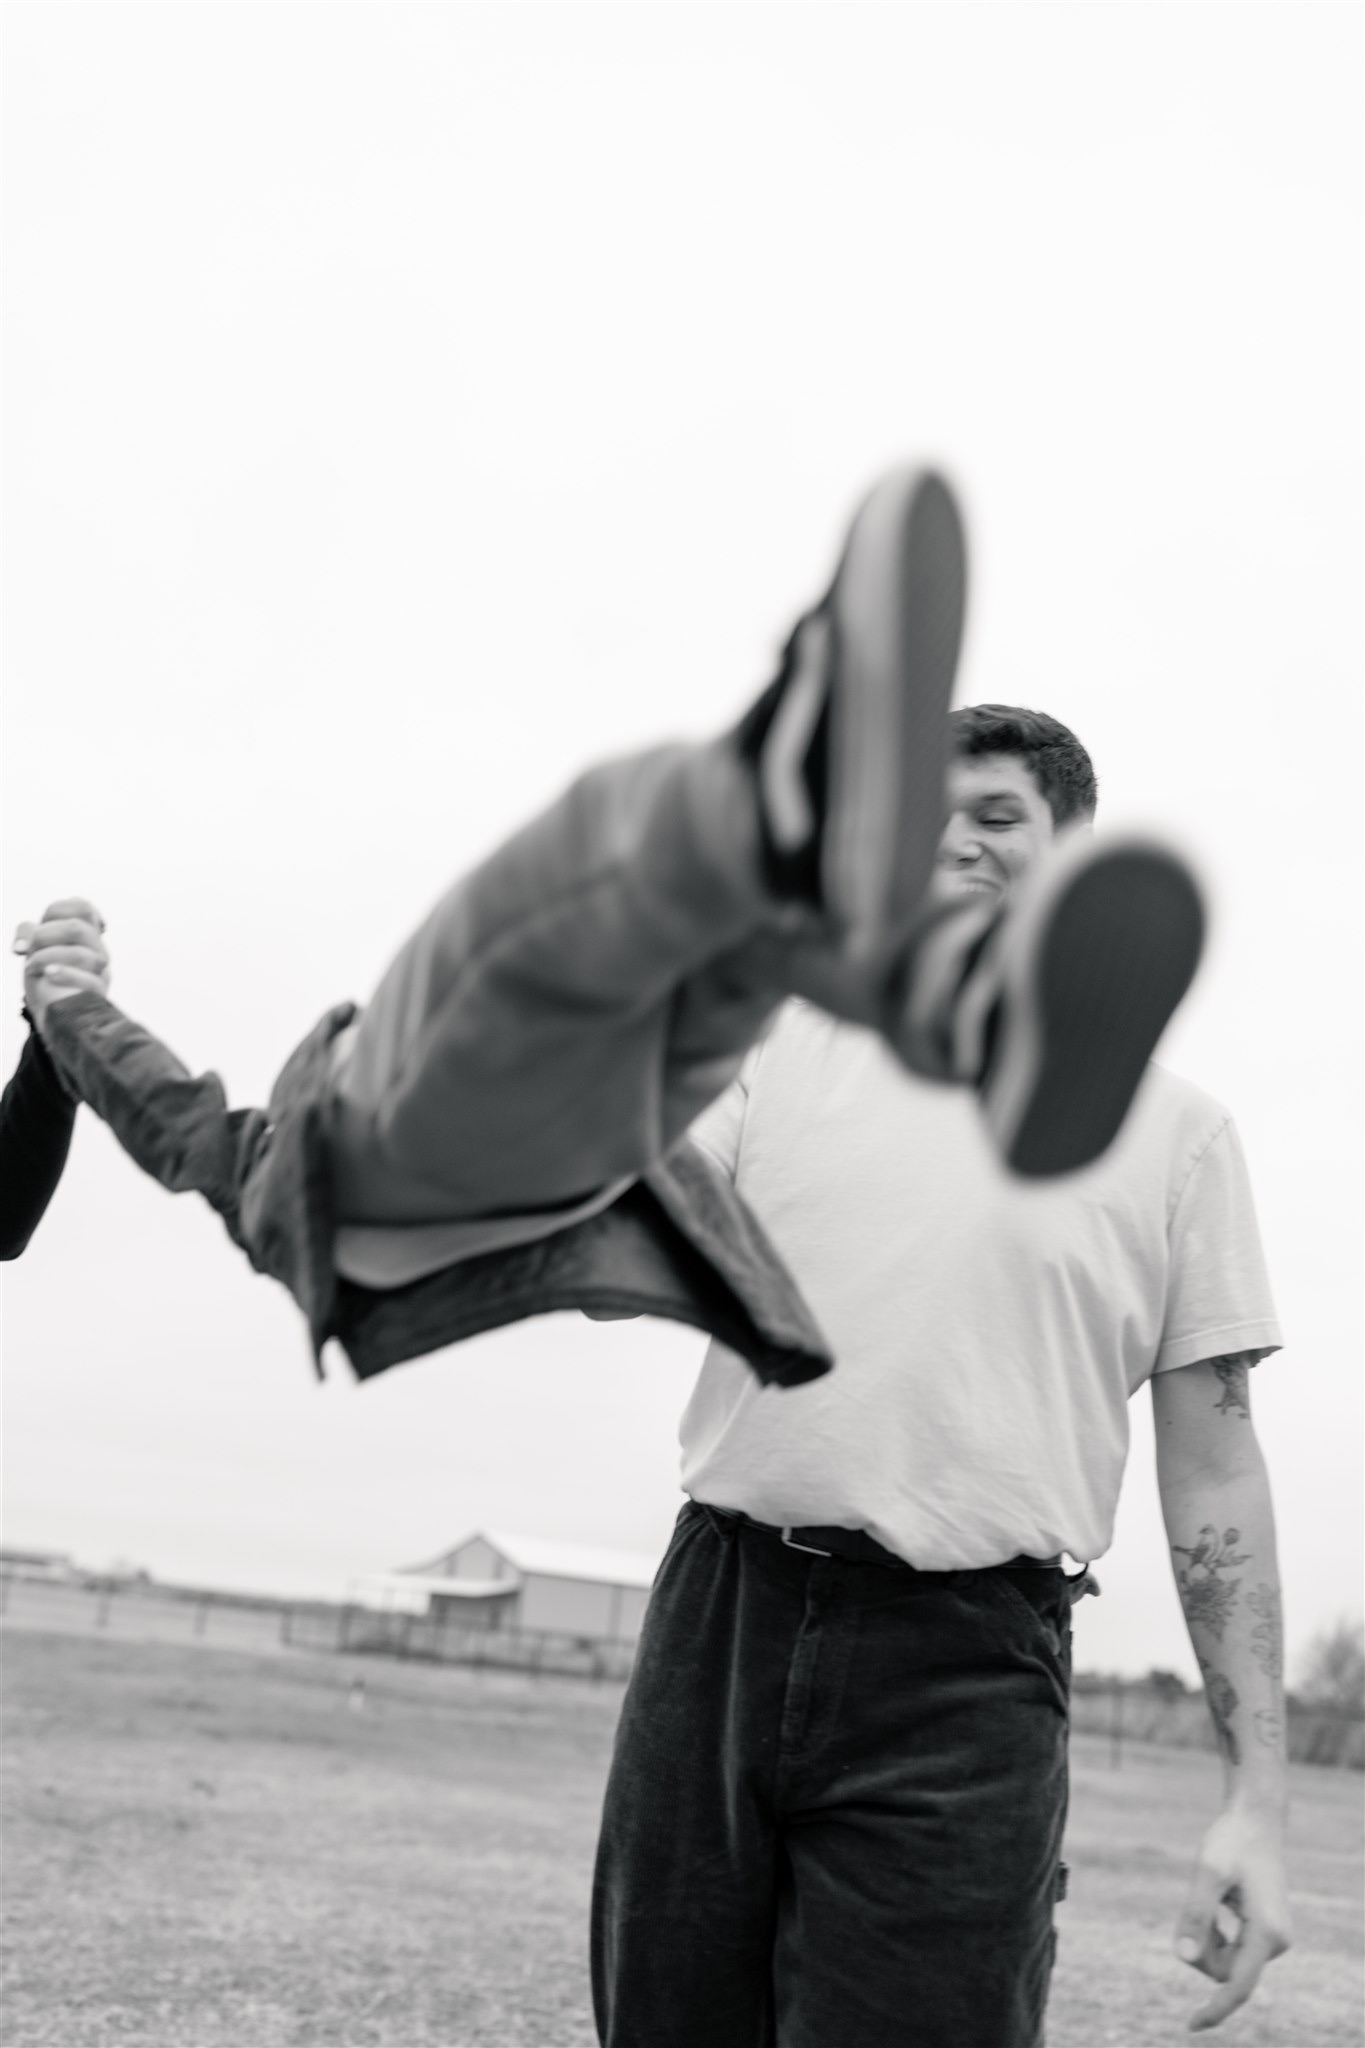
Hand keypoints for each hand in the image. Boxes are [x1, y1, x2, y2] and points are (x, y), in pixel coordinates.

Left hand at [12, 898, 110, 1031]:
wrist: (57, 1018)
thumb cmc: (48, 982)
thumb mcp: (37, 952)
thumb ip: (30, 935)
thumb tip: (22, 945)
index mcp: (87, 936)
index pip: (83, 907)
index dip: (57, 911)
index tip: (40, 927)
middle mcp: (97, 951)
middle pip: (78, 928)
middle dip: (45, 935)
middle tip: (31, 949)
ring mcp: (99, 973)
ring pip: (81, 954)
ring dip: (47, 957)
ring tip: (31, 967)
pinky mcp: (96, 993)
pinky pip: (88, 981)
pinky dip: (65, 974)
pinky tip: (48, 974)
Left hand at [1175, 1803, 1291, 2030]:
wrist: (1256, 1818)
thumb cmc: (1232, 1841)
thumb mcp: (1208, 1872)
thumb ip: (1195, 1915)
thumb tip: (1182, 1956)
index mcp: (1267, 1932)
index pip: (1238, 1985)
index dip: (1215, 2009)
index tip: (1191, 2025)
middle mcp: (1276, 1941)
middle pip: (1224, 1970)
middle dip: (1200, 1947)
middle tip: (1194, 1906)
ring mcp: (1272, 1937)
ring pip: (1226, 1960)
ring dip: (1207, 1937)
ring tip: (1210, 1897)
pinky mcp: (1265, 1931)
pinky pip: (1231, 1947)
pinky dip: (1215, 1930)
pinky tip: (1219, 1901)